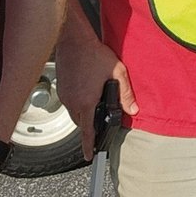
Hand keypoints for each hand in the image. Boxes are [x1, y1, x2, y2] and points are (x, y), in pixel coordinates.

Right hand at [55, 32, 134, 156]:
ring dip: (84, 113)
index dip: (88, 146)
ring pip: (75, 113)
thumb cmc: (94, 54)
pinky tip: (87, 90)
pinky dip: (78, 102)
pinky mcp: (61, 88)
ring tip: (95, 102)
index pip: (87, 131)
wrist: (74, 40)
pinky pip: (70, 102)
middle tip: (99, 122)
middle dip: (89, 126)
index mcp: (86, 102)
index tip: (89, 157)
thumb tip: (133, 110)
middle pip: (81, 123)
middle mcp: (73, 101)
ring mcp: (65, 95)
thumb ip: (126, 94)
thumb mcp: (117, 73)